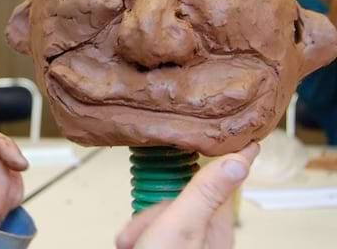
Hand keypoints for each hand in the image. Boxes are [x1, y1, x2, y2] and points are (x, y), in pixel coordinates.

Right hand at [116, 142, 259, 248]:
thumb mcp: (181, 226)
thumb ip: (204, 191)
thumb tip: (240, 159)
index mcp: (216, 225)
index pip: (217, 179)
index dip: (221, 157)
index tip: (233, 135)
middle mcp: (206, 234)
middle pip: (178, 197)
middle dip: (152, 210)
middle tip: (143, 229)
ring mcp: (188, 244)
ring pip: (160, 212)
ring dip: (140, 225)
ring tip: (133, 246)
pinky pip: (152, 229)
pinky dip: (138, 236)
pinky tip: (132, 248)